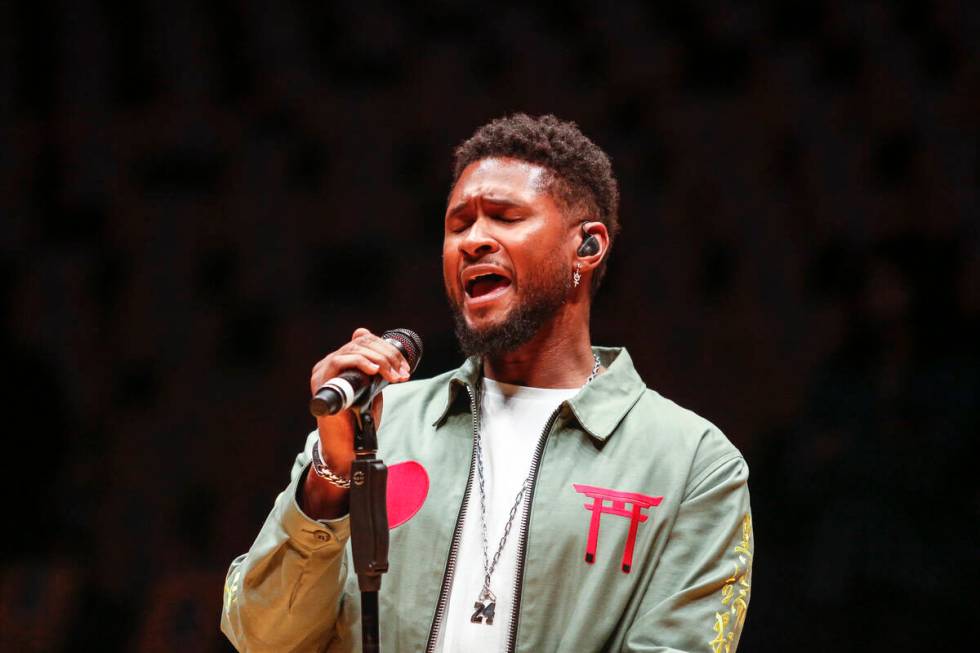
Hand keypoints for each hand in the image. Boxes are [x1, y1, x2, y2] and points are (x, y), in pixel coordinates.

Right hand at [303, 328, 410, 517]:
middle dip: (388, 355)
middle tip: (402, 373)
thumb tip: (388, 352)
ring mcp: (323, 371)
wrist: (346, 446)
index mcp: (341, 362)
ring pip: (353, 349)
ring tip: (394, 376)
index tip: (404, 366)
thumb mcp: (372, 389)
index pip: (363, 339)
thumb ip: (377, 372)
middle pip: (361, 341)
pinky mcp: (322, 382)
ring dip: (380, 360)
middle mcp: (329, 363)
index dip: (386, 348)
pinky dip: (360, 362)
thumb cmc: (358, 420)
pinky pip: (339, 360)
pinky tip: (374, 371)